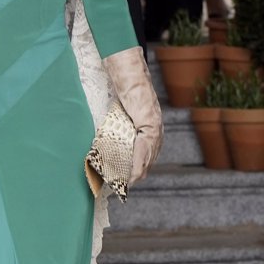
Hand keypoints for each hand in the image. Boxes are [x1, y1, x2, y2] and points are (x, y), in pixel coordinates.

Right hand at [104, 47, 162, 187]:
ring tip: (124, 185)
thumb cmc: (125, 91)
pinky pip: (143, 148)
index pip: (146, 157)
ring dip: (135, 173)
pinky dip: (137, 162)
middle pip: (148, 161)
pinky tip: (131, 172)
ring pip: (147, 158)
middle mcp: (157, 132)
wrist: (130, 75)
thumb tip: (106, 138)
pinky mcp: (150, 125)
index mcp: (151, 131)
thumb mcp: (123, 114)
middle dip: (135, 175)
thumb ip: (121, 127)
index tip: (125, 181)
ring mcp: (155, 129)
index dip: (136, 170)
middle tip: (121, 187)